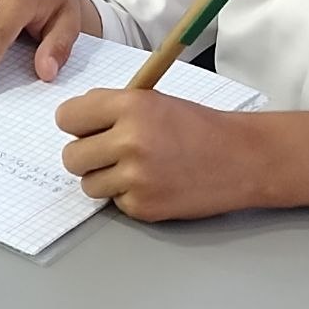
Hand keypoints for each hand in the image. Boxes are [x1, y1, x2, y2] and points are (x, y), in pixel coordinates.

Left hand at [57, 89, 261, 221]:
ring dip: (105, 179)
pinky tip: (155, 183)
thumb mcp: (155, 102)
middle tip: (109, 153)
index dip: (76, 124)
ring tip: (135, 169)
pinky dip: (129, 196)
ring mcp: (136, 177)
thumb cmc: (198, 128)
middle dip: (87, 156)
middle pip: (71, 157)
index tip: (86, 129)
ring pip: (89, 184)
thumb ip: (112, 109)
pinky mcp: (144, 206)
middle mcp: (130, 141)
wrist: (242, 158)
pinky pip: (115, 203)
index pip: (67, 117)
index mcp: (131, 106)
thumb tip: (72, 121)